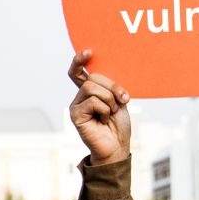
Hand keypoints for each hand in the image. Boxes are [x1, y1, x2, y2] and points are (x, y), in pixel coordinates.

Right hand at [67, 50, 132, 164]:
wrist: (117, 147)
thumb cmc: (118, 125)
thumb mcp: (118, 100)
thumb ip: (109, 87)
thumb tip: (100, 74)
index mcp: (89, 92)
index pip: (78, 72)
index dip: (79, 60)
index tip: (89, 52)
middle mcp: (80, 97)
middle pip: (93, 78)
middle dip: (112, 87)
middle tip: (123, 100)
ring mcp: (76, 106)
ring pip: (92, 88)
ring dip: (109, 100)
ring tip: (111, 112)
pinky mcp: (75, 115)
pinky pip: (93, 101)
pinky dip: (105, 110)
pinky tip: (104, 120)